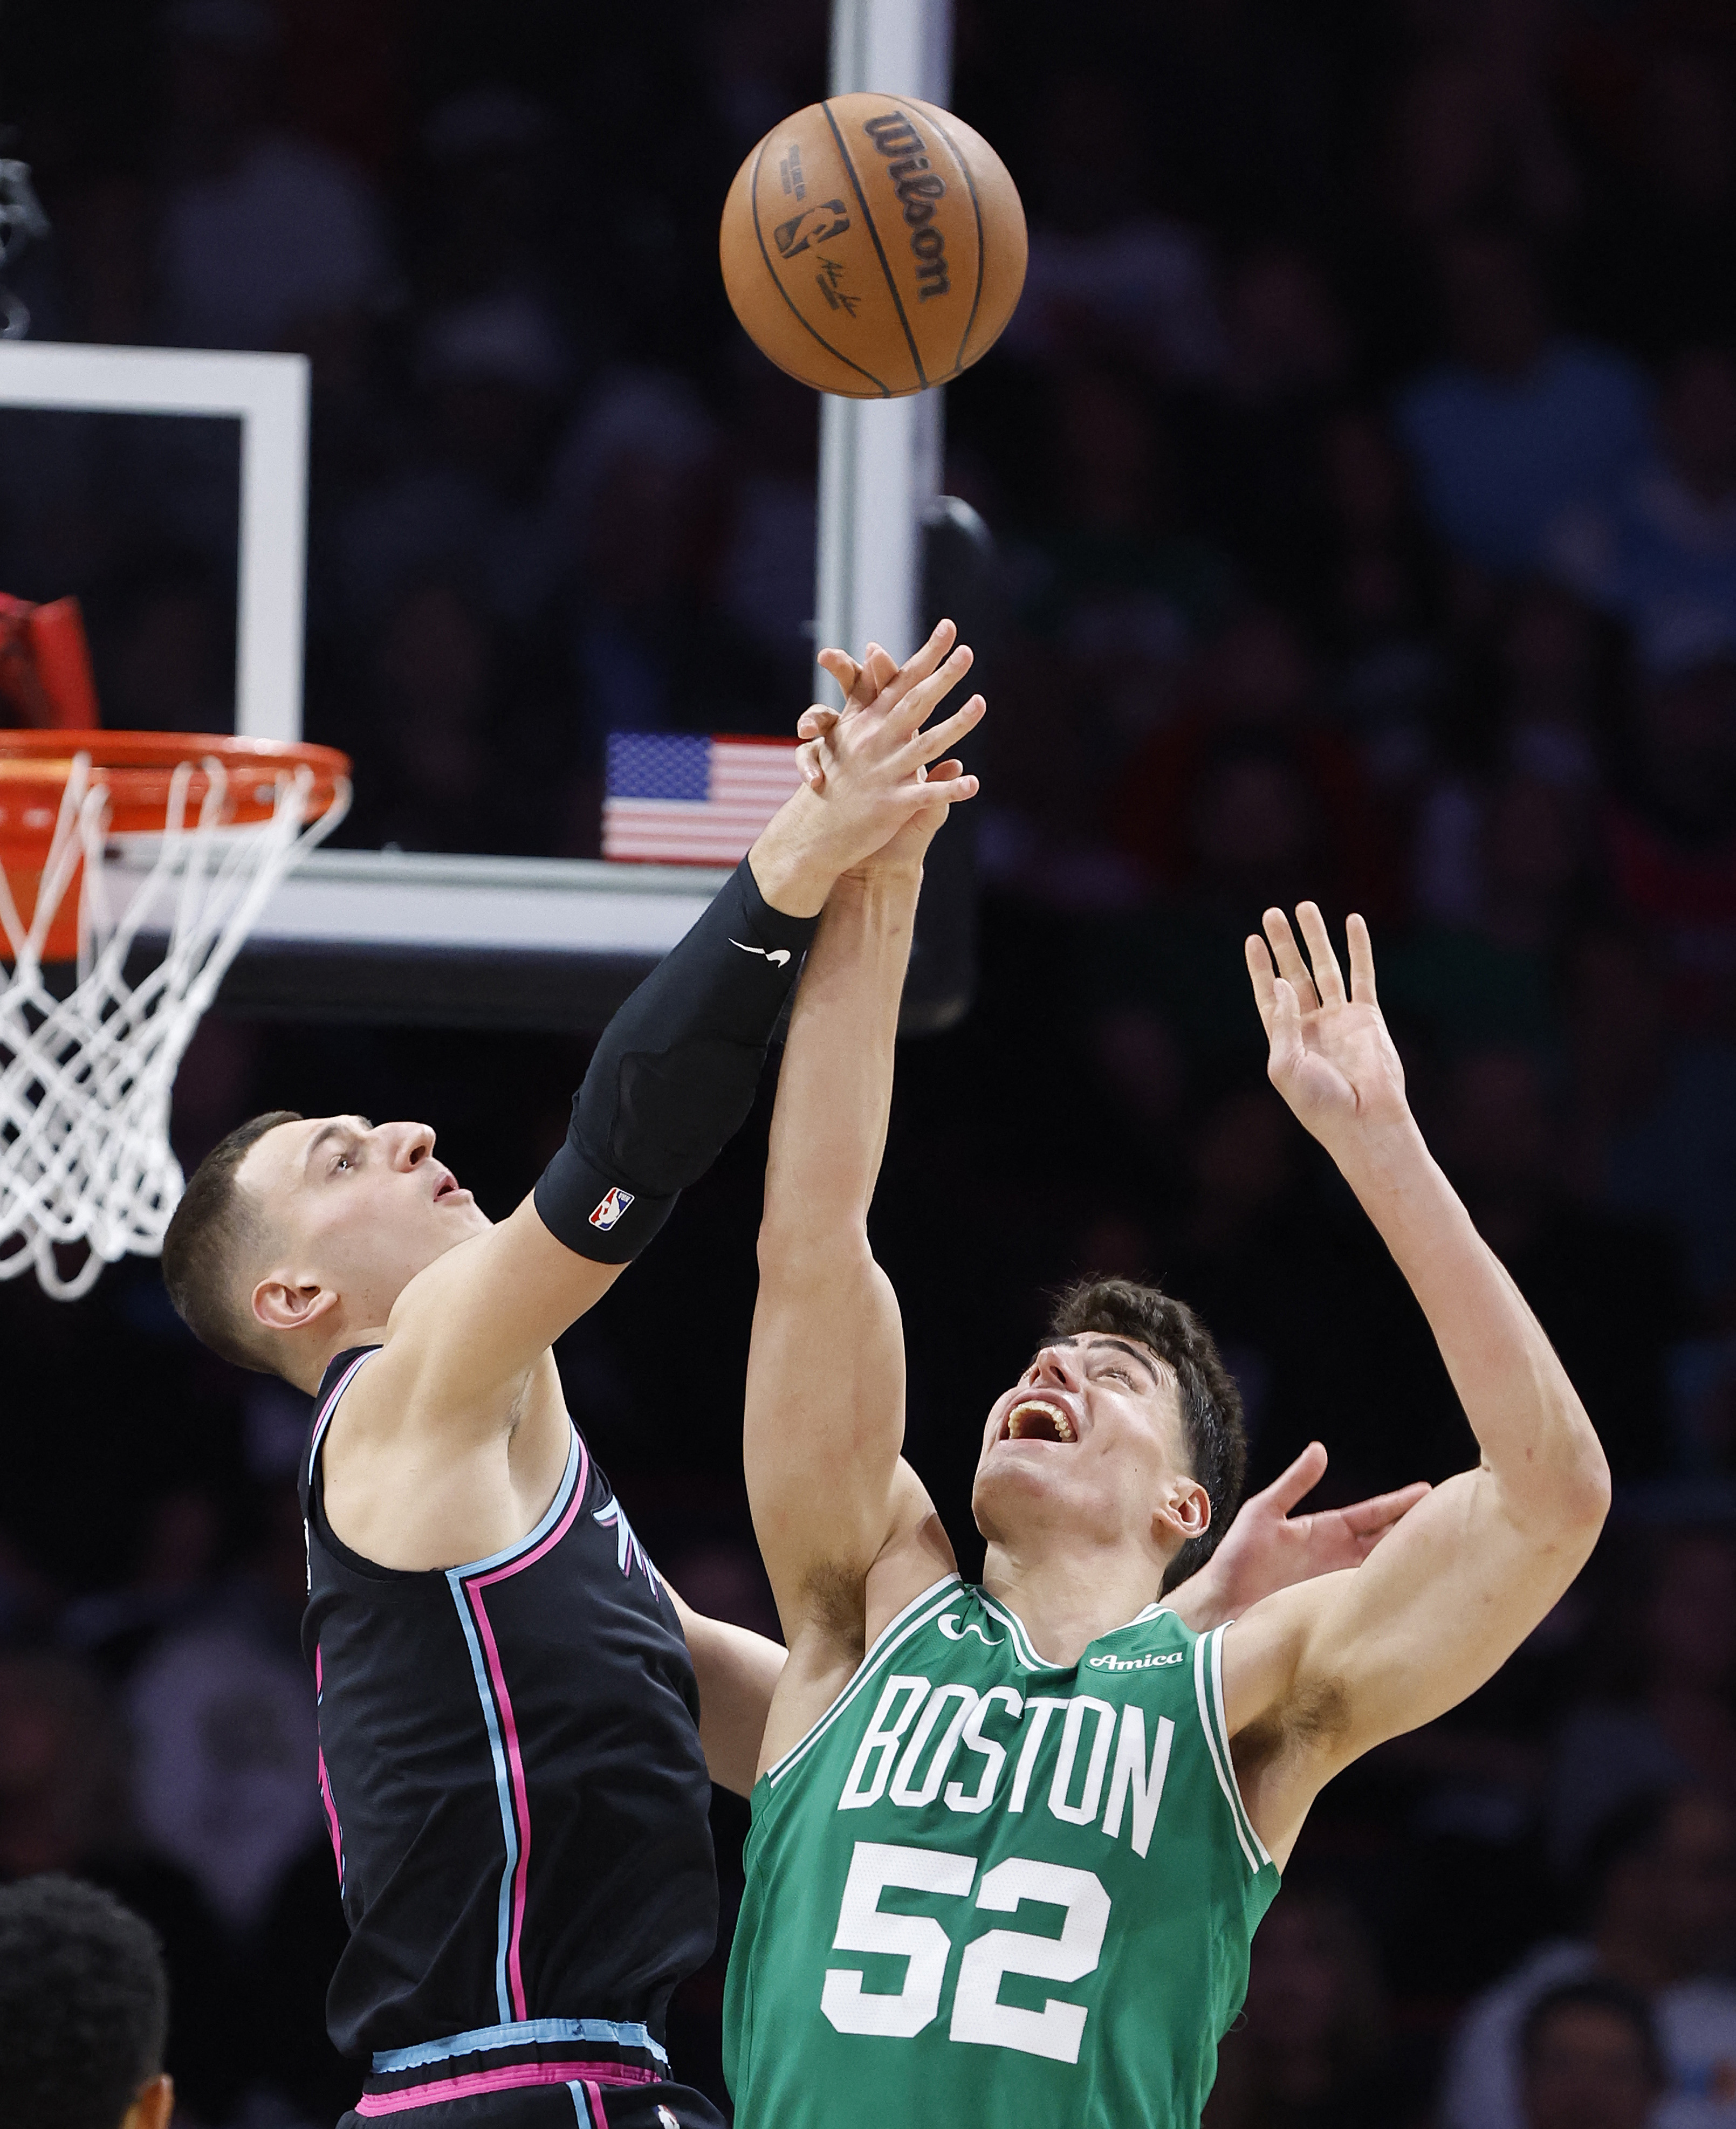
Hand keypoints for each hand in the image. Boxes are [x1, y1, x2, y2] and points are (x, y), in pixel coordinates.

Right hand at [751, 621, 982, 912]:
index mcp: (865, 723)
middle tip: (968, 651)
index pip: (900, 681)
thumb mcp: (844, 741)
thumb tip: (874, 669)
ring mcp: (883, 772)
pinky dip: (949, 789)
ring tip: (981, 702)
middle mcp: (874, 741)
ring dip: (957, 723)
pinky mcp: (889, 804)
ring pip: (927, 742)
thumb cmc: (832, 785)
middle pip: (915, 702)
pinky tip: (973, 784)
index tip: (949, 628)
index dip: (926, 654)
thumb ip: (868, 708)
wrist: (811, 832)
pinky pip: (926, 795)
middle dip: (943, 675)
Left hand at [1187, 1442, 1429, 1621]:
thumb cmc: (1238, 1558)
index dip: (1399, 1503)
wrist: (1222, 1605)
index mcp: (1325, 1530)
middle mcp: (1338, 1557)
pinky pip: (1370, 1600)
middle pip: (1387, 1540)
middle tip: (1454, 1519)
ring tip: (1448, 1555)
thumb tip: (1320, 1449)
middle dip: (1417, 1530)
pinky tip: (1416, 1594)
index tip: (1429, 1491)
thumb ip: (1293, 1484)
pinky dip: (1392, 1595)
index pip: (1372, 1513)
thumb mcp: (1263, 1512)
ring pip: (1384, 1570)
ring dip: (1411, 1562)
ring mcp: (1339, 1583)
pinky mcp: (1335, 1608)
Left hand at [1245, 903, 1411, 1160]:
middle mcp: (1311, 1025)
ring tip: (1305, 907)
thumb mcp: (1285, 1065)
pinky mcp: (1367, 1016)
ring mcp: (1340, 1019)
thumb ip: (1282, 1022)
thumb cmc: (1320, 1103)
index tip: (1252, 939)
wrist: (1364, 1121)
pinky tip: (1353, 922)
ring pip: (1325, 968)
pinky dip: (1359, 948)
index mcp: (1285, 1039)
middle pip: (1293, 974)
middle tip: (1272, 913)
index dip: (1260, 968)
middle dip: (1284, 944)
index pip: (1268, 995)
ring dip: (1316, 938)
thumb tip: (1281, 980)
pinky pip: (1362, 974)